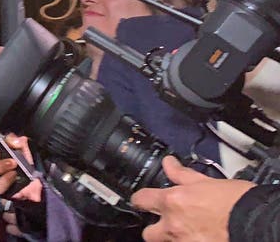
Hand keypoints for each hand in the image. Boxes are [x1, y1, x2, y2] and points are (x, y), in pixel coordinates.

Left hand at [130, 156, 252, 241]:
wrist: (258, 223)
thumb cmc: (238, 203)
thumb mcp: (208, 182)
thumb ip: (183, 175)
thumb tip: (169, 164)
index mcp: (173, 202)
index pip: (141, 199)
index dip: (141, 199)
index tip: (143, 199)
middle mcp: (174, 225)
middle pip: (148, 233)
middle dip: (155, 228)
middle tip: (168, 223)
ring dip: (173, 238)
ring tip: (189, 231)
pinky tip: (200, 237)